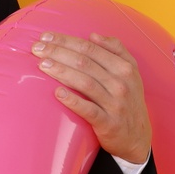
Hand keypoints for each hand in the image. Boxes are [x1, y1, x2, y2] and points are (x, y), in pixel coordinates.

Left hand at [32, 31, 151, 164]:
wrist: (137, 137)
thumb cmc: (128, 100)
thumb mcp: (131, 73)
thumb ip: (116, 50)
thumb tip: (93, 35)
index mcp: (125, 67)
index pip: (90, 48)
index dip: (66, 41)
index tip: (46, 36)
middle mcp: (121, 83)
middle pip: (85, 62)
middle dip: (58, 52)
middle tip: (37, 48)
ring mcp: (115, 104)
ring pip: (85, 82)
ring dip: (61, 71)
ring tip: (42, 65)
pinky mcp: (108, 123)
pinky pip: (89, 110)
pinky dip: (73, 101)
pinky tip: (57, 93)